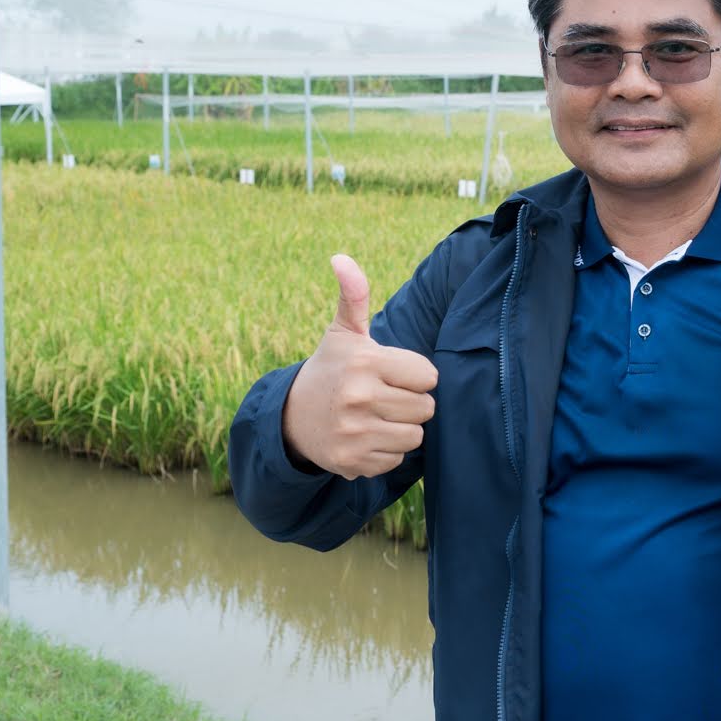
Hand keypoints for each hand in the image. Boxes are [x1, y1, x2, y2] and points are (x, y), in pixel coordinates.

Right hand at [281, 254, 438, 477]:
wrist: (292, 417)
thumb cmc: (331, 369)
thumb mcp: (343, 332)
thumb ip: (354, 295)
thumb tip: (341, 258)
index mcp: (365, 362)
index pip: (429, 377)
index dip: (415, 375)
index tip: (393, 374)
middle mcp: (358, 398)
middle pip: (426, 408)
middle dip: (411, 402)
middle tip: (386, 396)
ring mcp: (354, 433)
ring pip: (415, 436)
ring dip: (402, 428)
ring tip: (378, 416)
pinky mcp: (352, 462)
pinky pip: (396, 459)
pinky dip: (386, 451)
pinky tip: (366, 436)